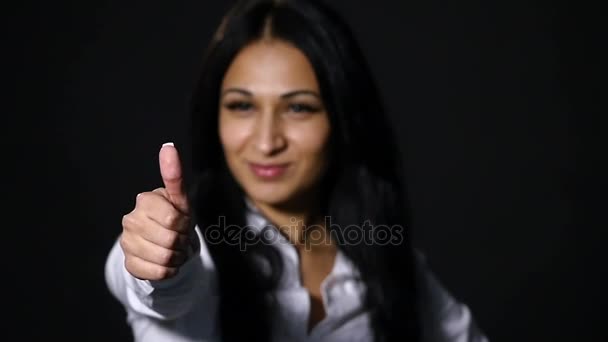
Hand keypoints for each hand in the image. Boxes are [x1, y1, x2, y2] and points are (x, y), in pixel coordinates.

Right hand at [120, 143, 193, 279]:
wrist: (166, 244)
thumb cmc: (175, 217)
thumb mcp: (181, 199)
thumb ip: (174, 175)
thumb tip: (168, 146)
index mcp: (145, 200)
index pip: (174, 218)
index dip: (185, 224)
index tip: (183, 221)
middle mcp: (131, 220)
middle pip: (171, 239)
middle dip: (183, 242)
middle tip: (181, 238)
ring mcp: (127, 242)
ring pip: (165, 258)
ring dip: (178, 257)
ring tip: (175, 250)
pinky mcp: (129, 264)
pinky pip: (158, 272)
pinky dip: (169, 270)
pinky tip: (167, 262)